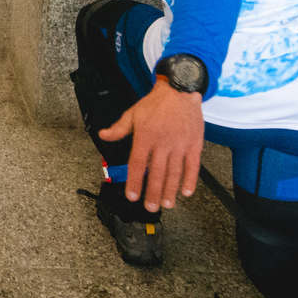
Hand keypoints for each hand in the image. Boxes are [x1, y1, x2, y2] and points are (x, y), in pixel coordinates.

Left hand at [97, 82, 203, 209]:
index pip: (137, 164)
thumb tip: (103, 135)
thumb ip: (119, 128)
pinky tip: (186, 192)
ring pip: (174, 173)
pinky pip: (193, 166)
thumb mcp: (133, 113)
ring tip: (166, 204)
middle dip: (152, 193)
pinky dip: (190, 180)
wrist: (180, 89)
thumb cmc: (156, 103)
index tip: (132, 196)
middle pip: (156, 173)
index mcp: (145, 136)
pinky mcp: (194, 144)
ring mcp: (179, 144)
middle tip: (150, 207)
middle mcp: (162, 142)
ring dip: (170, 191)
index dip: (134, 182)